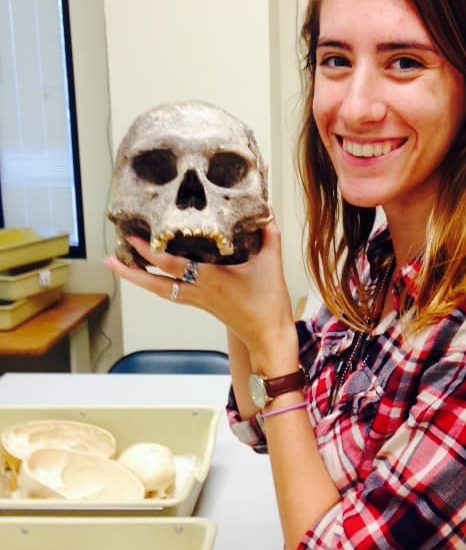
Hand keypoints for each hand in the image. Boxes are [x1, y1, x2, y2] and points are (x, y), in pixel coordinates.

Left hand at [103, 219, 297, 365]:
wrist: (268, 337)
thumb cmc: (268, 305)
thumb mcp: (272, 264)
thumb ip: (269, 235)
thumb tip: (266, 211)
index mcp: (211, 279)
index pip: (172, 265)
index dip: (150, 252)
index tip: (132, 238)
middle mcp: (198, 292)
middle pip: (154, 284)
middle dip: (130, 272)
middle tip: (109, 260)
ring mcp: (198, 301)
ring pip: (160, 291)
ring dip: (140, 279)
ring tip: (123, 266)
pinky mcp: (202, 305)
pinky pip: (172, 294)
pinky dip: (158, 284)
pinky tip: (153, 277)